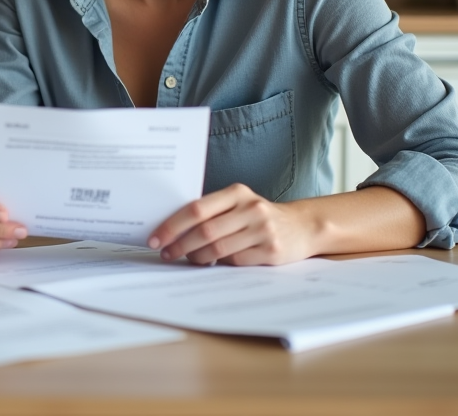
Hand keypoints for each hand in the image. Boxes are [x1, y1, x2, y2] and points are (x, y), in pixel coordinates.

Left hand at [148, 183, 313, 265]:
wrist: (302, 226)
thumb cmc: (258, 216)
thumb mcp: (238, 204)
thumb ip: (212, 211)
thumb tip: (171, 230)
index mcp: (237, 193)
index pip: (196, 209)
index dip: (172, 225)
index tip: (156, 238)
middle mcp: (251, 208)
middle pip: (205, 230)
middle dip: (180, 245)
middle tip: (166, 253)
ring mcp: (263, 230)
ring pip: (218, 249)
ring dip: (196, 257)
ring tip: (186, 259)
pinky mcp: (271, 251)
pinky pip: (235, 261)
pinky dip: (219, 264)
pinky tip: (211, 263)